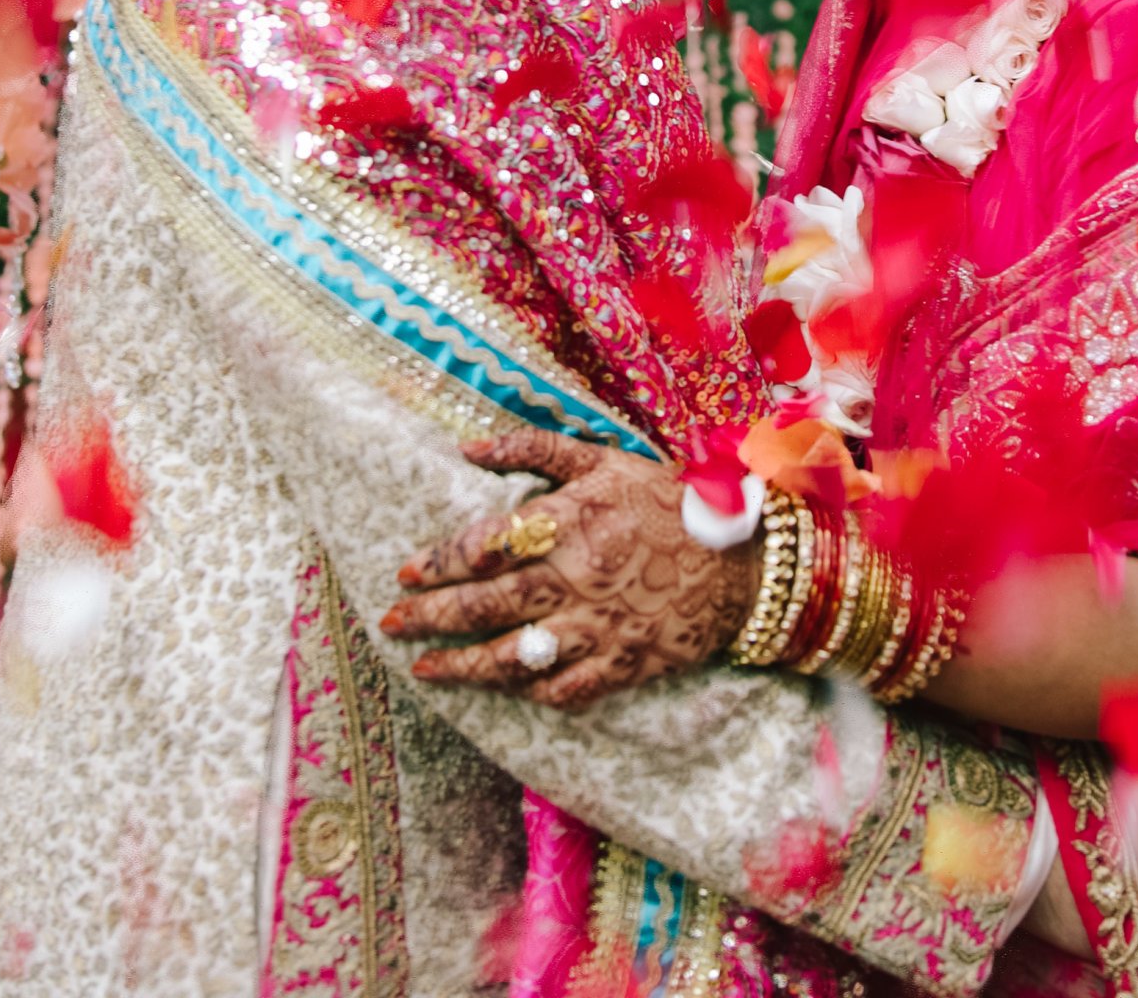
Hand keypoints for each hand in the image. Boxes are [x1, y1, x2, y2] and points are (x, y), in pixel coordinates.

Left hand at [381, 429, 757, 708]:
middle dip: (433, 616)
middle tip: (392, 623)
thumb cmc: (669, 503)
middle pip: (487, 603)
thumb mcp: (605, 459)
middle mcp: (575, 577)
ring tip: (427, 668)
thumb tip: (468, 446)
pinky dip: (531, 691)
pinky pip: (566, 688)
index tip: (407, 573)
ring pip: (515, 655)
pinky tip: (502, 689)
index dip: (439, 561)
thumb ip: (534, 449)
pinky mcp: (622, 663)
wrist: (744, 560)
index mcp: (569, 522)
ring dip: (464, 664)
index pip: (484, 545)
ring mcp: (598, 627)